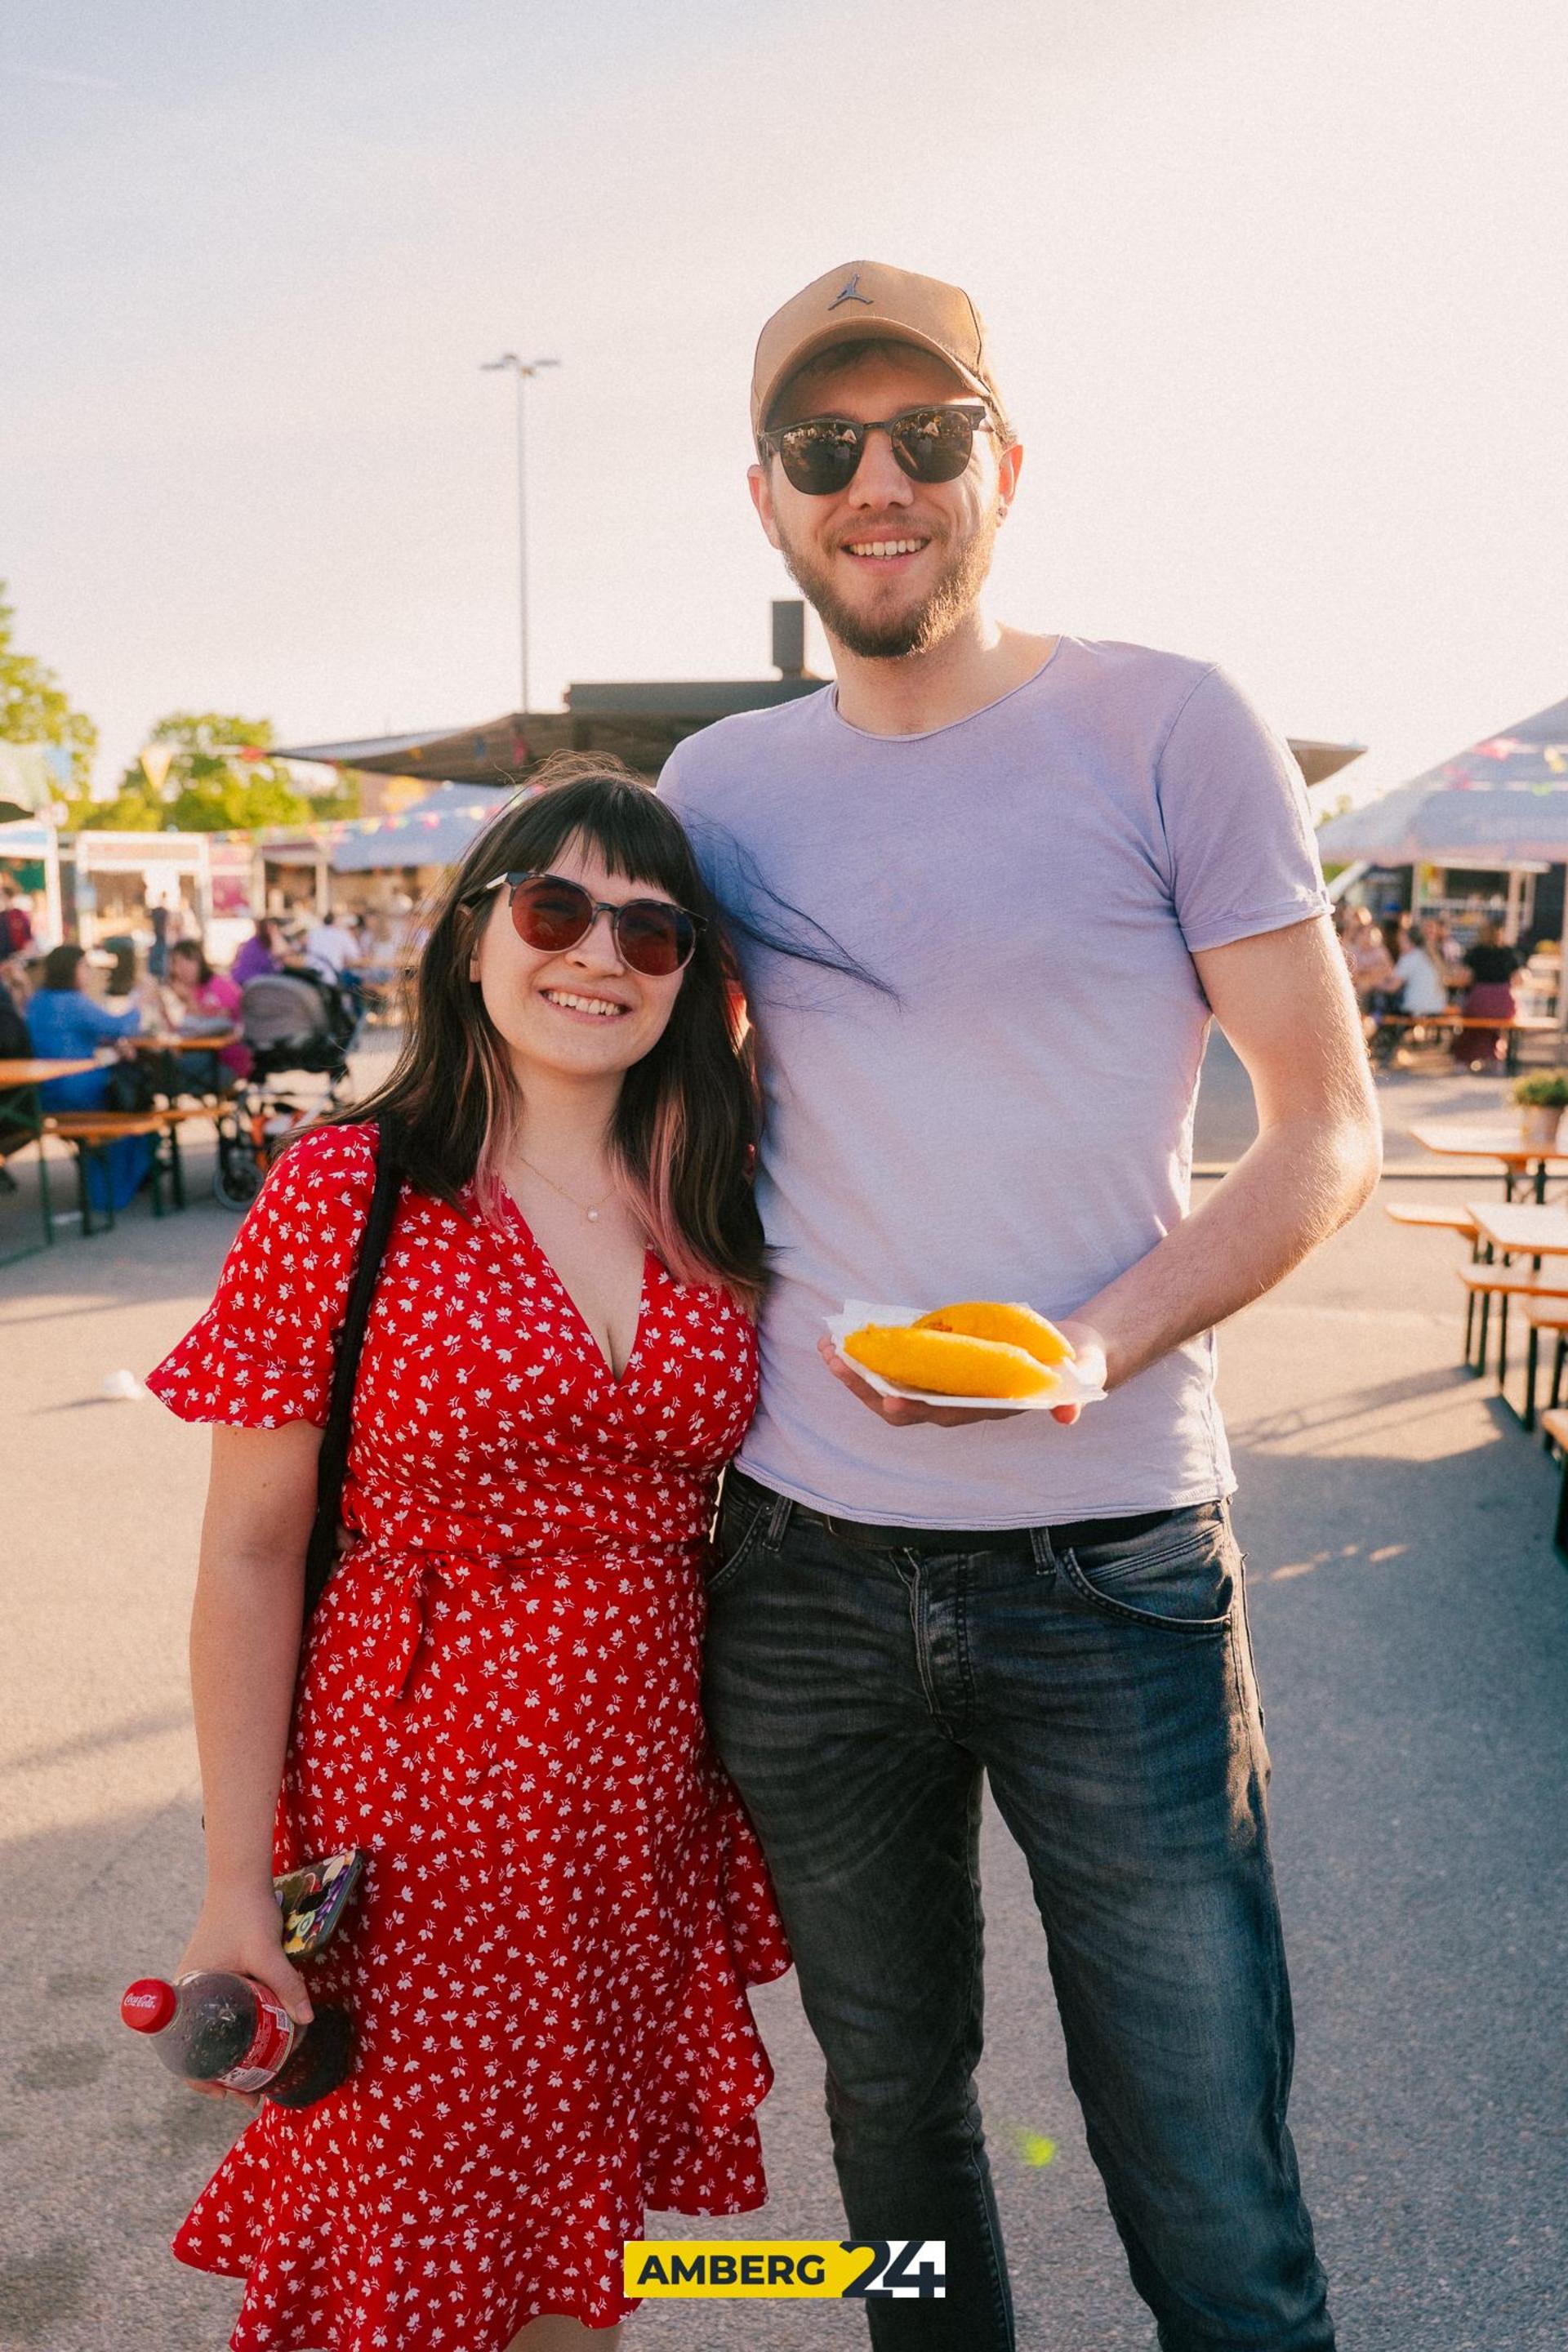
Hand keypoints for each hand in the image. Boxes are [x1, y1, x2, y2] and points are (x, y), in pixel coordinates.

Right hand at [173, 1880, 311, 2108]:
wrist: (241, 1877)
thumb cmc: (245, 1912)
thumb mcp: (265, 1951)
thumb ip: (285, 1984)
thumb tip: (307, 2021)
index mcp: (185, 1995)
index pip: (181, 2052)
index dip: (200, 2079)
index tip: (225, 2095)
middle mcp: (188, 1995)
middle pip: (198, 2048)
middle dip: (221, 2076)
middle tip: (250, 2096)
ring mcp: (202, 1987)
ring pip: (211, 2033)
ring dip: (230, 2057)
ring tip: (257, 2077)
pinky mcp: (217, 1978)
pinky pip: (221, 2015)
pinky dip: (235, 2033)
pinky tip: (258, 2041)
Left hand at [819, 1318, 1108, 1428]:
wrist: (1067, 1358)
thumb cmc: (1069, 1368)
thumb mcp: (1077, 1380)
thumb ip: (1071, 1398)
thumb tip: (1067, 1415)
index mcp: (986, 1407)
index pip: (945, 1415)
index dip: (917, 1410)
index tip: (892, 1403)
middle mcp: (958, 1405)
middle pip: (902, 1407)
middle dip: (866, 1389)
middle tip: (836, 1363)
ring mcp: (943, 1389)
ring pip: (889, 1391)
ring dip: (856, 1374)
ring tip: (828, 1348)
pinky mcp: (936, 1369)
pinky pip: (894, 1370)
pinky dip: (868, 1358)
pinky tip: (845, 1339)